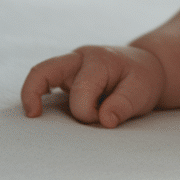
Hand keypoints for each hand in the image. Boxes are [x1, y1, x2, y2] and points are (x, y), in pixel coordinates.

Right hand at [21, 45, 164, 127]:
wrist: (146, 68)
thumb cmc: (142, 80)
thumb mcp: (142, 92)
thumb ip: (124, 105)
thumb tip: (105, 120)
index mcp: (99, 60)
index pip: (81, 91)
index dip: (89, 113)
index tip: (103, 121)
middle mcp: (79, 59)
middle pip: (43, 71)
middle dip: (35, 94)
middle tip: (34, 116)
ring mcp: (69, 67)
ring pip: (39, 76)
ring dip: (34, 97)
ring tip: (34, 116)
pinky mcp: (65, 78)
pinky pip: (43, 84)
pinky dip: (38, 98)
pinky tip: (40, 113)